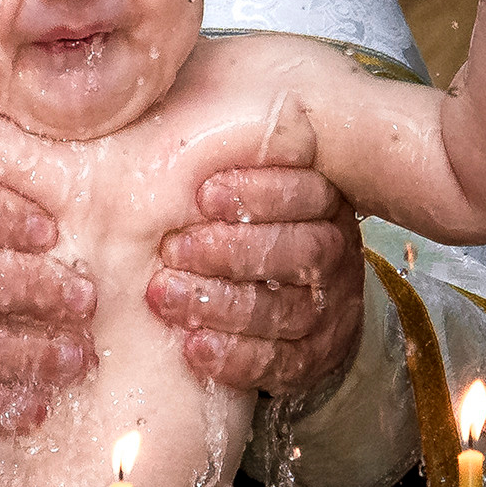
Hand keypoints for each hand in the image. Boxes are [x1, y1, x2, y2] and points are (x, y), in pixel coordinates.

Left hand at [148, 160, 364, 398]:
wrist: (283, 300)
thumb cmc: (239, 225)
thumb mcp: (236, 179)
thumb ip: (213, 151)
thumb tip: (152, 123)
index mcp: (322, 202)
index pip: (306, 193)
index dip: (258, 193)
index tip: (203, 193)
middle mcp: (332, 254)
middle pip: (297, 253)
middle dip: (229, 251)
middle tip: (173, 249)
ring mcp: (327, 310)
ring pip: (283, 310)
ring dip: (220, 305)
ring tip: (165, 295)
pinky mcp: (311, 358)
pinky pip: (280, 363)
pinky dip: (236, 358)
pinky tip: (194, 347)